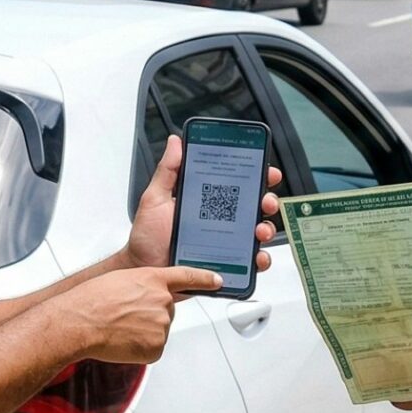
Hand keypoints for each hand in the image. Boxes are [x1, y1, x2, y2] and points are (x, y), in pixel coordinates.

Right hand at [58, 265, 218, 364]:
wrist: (81, 321)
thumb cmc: (93, 300)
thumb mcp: (122, 281)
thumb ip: (143, 286)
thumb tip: (145, 301)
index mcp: (154, 280)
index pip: (188, 277)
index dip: (205, 279)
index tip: (218, 281)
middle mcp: (163, 301)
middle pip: (166, 311)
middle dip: (149, 315)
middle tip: (124, 316)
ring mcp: (162, 325)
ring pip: (158, 331)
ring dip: (142, 332)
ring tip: (119, 328)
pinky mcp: (156, 347)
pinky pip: (152, 349)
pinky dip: (139, 349)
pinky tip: (122, 342)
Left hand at [124, 134, 283, 273]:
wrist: (143, 269)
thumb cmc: (148, 238)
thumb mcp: (154, 199)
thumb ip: (167, 171)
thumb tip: (175, 142)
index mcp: (206, 201)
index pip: (236, 183)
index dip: (255, 174)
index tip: (264, 167)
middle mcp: (220, 220)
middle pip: (254, 206)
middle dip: (268, 200)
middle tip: (265, 201)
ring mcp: (226, 243)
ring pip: (258, 233)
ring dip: (267, 228)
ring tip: (259, 230)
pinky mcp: (228, 265)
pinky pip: (251, 262)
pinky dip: (261, 259)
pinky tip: (256, 256)